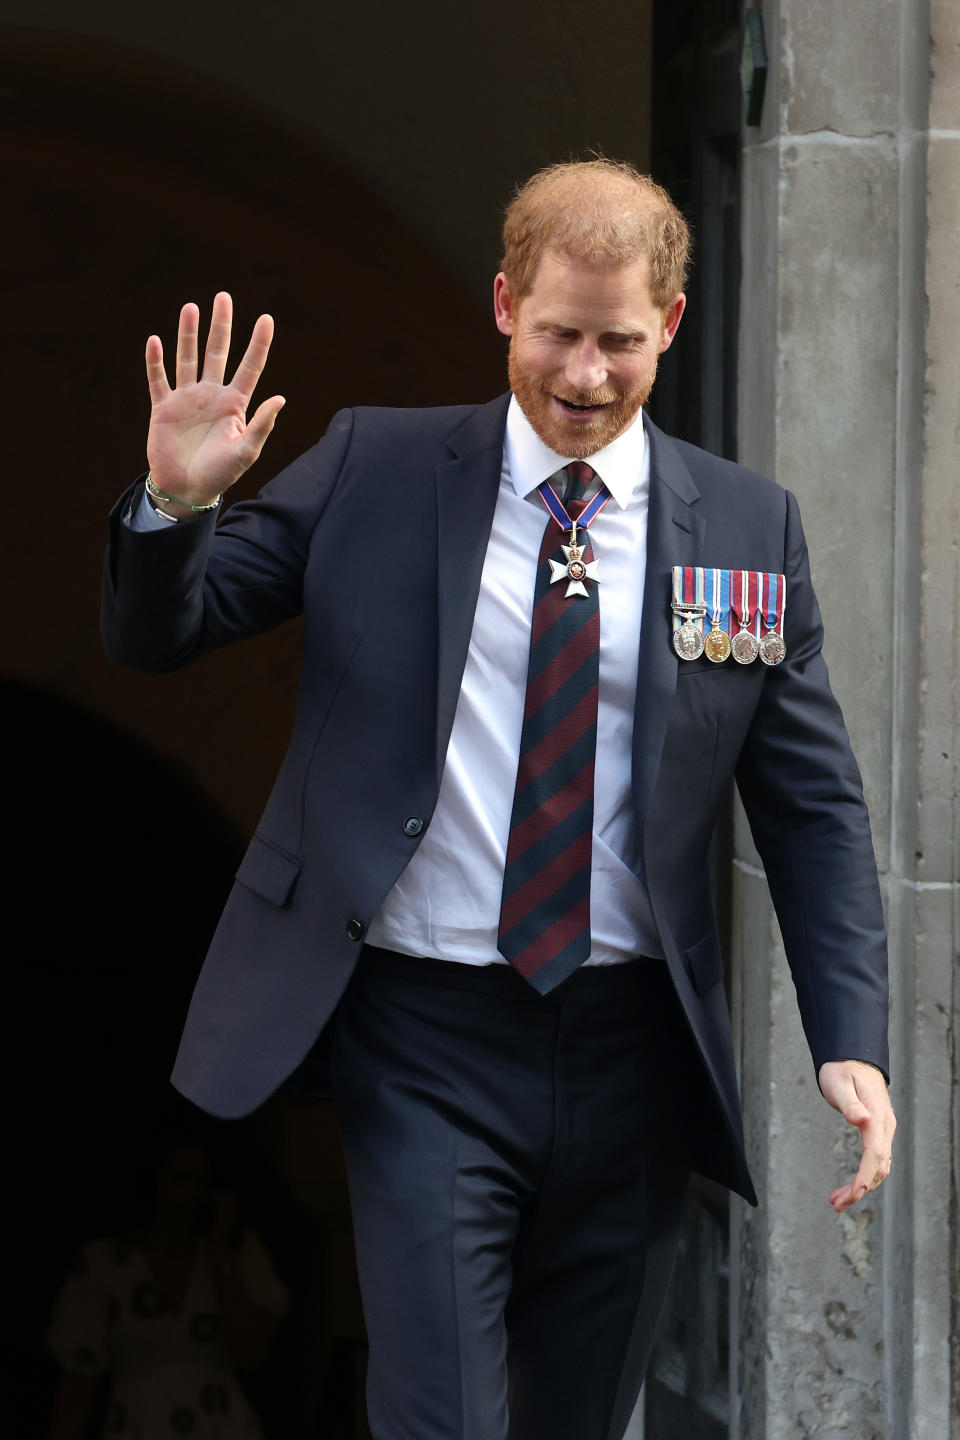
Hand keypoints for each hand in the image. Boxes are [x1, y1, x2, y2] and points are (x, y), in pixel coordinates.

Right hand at [145, 292, 284, 508]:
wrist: (186, 490)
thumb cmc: (220, 474)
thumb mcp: (246, 452)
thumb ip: (261, 424)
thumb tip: (281, 398)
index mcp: (234, 404)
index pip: (250, 367)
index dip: (258, 344)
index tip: (266, 318)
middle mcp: (211, 395)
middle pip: (217, 353)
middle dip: (220, 326)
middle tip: (223, 297)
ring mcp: (186, 399)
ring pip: (187, 358)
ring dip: (188, 334)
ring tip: (190, 307)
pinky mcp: (164, 408)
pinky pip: (158, 380)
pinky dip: (155, 362)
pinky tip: (155, 340)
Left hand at [818, 1059, 895, 1212]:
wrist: (853, 1058)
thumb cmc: (842, 1069)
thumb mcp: (839, 1082)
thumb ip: (849, 1103)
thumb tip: (861, 1120)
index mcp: (878, 1116)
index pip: (875, 1153)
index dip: (866, 1175)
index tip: (855, 1192)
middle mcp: (885, 1127)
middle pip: (878, 1166)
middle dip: (859, 1188)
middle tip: (836, 1204)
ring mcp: (883, 1131)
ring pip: (878, 1167)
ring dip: (861, 1187)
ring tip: (837, 1201)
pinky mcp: (877, 1133)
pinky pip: (875, 1160)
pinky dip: (863, 1177)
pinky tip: (849, 1187)